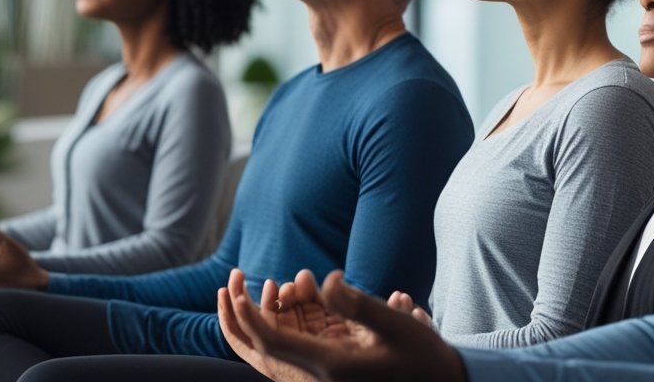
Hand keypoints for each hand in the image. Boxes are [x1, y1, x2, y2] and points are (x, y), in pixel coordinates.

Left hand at [222, 269, 465, 381]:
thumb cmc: (421, 357)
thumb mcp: (392, 325)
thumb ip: (355, 303)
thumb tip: (324, 281)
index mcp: (330, 364)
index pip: (273, 343)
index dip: (250, 318)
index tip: (235, 292)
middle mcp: (322, 374)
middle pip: (269, 349)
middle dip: (247, 319)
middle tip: (232, 289)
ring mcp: (329, 375)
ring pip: (285, 348)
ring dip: (271, 318)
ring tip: (271, 286)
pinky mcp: (338, 371)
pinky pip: (302, 349)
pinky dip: (290, 327)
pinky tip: (300, 302)